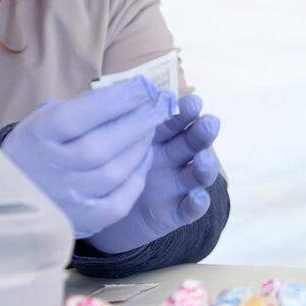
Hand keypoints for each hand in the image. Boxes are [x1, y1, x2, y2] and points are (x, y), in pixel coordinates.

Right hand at [2, 77, 175, 237]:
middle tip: (159, 105)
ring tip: (150, 129)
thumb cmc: (39, 146)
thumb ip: (83, 107)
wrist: (10, 192)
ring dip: (141, 147)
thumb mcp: (46, 119)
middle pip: (102, 145)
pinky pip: (122, 199)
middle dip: (139, 121)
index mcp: (38, 137)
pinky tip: (142, 159)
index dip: (117, 100)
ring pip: (116, 171)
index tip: (145, 85)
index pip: (80, 115)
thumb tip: (133, 91)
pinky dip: (138, 177)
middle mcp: (51, 169)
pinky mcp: (84, 220)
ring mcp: (67, 198)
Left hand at [87, 94, 220, 253]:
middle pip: (195, 142)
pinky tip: (197, 197)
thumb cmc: (102, 166)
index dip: (187, 111)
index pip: (179, 119)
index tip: (191, 102)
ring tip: (202, 158)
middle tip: (208, 123)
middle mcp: (174, 158)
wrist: (97, 209)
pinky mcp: (176, 212)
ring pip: (200, 172)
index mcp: (161, 136)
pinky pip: (191, 208)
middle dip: (203, 131)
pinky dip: (198, 203)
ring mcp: (178, 184)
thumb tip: (115, 93)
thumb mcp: (107, 142)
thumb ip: (114, 122)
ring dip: (206, 164)